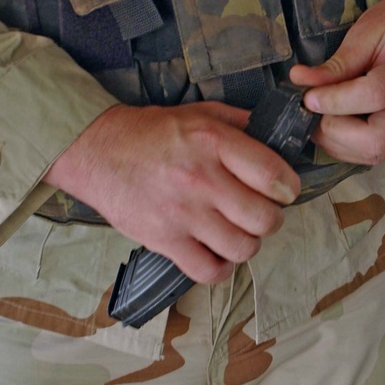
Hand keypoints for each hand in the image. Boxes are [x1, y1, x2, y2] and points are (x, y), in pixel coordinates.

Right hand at [44, 103, 299, 283]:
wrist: (96, 150)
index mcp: (213, 142)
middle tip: (258, 213)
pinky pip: (209, 271)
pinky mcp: (164, 240)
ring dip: (247, 243)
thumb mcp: (199, 113)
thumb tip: (279, 135)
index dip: (288, 188)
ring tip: (237, 232)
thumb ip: (240, 124)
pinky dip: (221, 268)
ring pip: (242, 248)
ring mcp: (182, 213)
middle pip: (264, 219)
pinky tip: (217, 253)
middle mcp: (200, 179)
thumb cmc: (151, 133)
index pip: (273, 175)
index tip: (283, 190)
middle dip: (270, 219)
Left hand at [289, 0, 384, 164]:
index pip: (375, 95)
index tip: (308, 96)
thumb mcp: (369, 28)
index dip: (335, 101)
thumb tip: (301, 81)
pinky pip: (380, 151)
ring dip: (338, 143)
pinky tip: (337, 123)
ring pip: (376, 153)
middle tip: (311, 112)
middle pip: (377, 140)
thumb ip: (338, 62)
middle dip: (334, 132)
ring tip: (319, 117)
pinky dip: (350, 144)